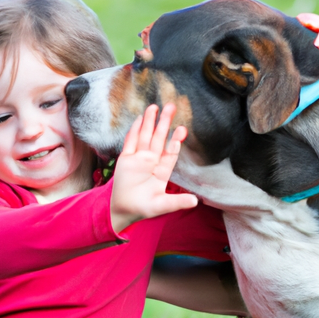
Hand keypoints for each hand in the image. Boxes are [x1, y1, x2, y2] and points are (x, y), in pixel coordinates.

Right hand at [110, 103, 197, 232]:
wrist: (122, 210)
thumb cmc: (143, 208)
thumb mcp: (162, 206)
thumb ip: (177, 202)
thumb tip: (195, 201)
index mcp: (162, 171)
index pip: (170, 153)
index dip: (175, 141)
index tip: (182, 130)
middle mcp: (151, 162)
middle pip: (159, 139)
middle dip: (165, 123)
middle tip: (172, 107)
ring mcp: (138, 159)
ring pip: (145, 137)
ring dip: (149, 122)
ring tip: (155, 107)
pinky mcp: (125, 160)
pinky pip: (130, 142)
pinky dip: (134, 131)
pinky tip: (139, 119)